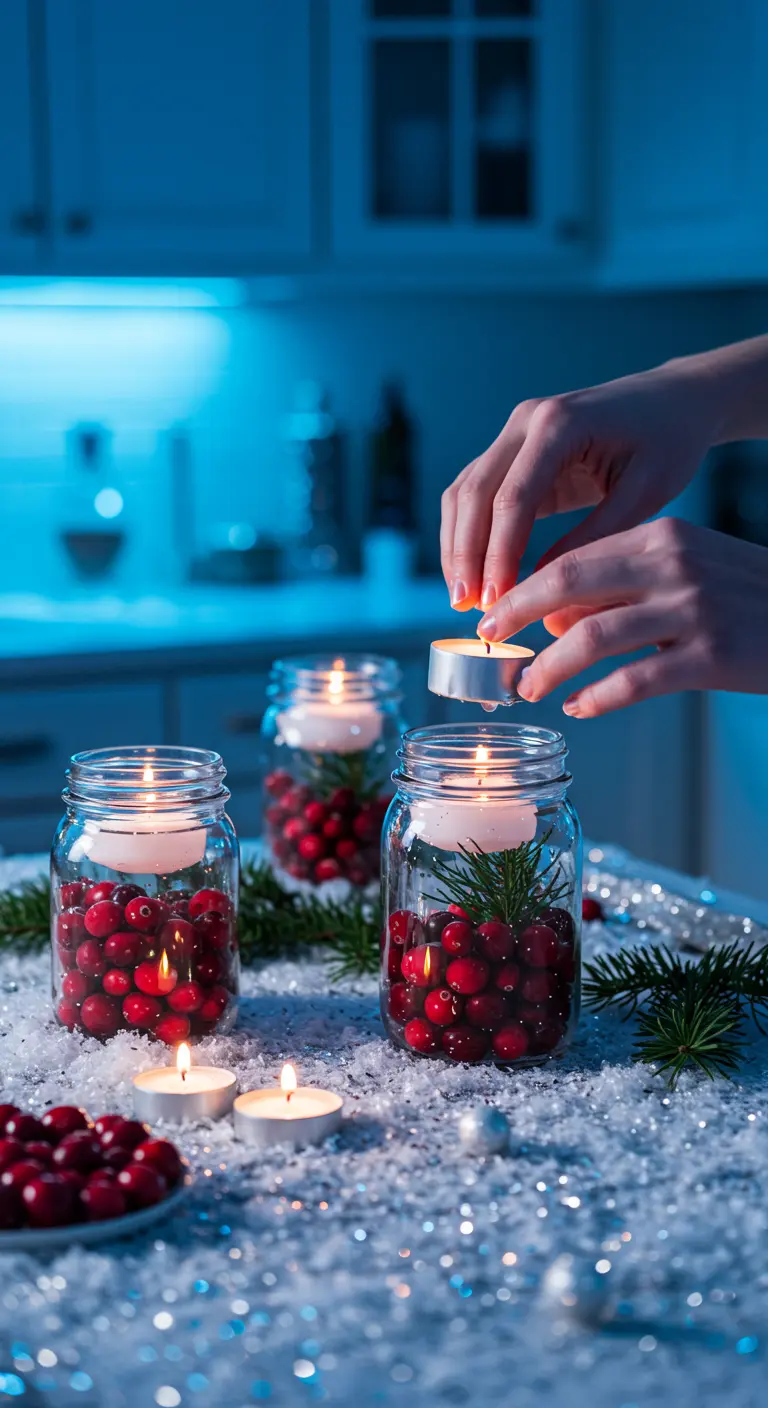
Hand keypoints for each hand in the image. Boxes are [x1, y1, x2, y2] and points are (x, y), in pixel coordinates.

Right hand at [440, 364, 716, 610]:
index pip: (513, 497)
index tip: (497, 602)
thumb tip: (542, 586)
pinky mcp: (513, 451)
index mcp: (561, 424)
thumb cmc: (669, 443)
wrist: (673, 401)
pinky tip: (475, 573)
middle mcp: (526, 421)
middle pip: (474, 493)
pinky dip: (468, 533)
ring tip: (464, 598)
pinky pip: (475, 492)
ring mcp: (514, 433)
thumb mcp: (645, 494)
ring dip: (458, 546)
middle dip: (465, 554)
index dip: (498, 554)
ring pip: (463, 492)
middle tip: (466, 606)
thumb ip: (594, 536)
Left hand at [476, 519, 767, 717]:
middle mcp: (675, 564)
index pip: (574, 556)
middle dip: (516, 615)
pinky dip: (596, 699)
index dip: (525, 587)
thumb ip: (626, 584)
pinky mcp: (711, 656)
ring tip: (529, 686)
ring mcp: (693, 610)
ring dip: (549, 666)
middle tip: (489, 642)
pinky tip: (579, 708)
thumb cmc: (746, 597)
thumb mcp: (689, 569)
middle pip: (568, 584)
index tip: (496, 613)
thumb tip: (555, 615)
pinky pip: (633, 682)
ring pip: (592, 637)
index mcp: (664, 535)